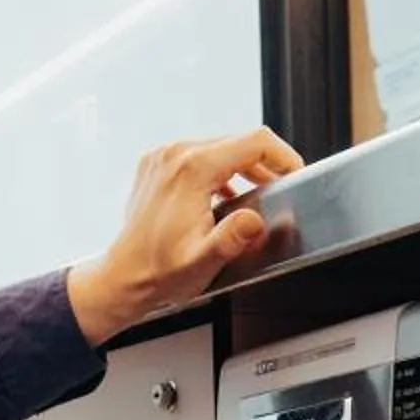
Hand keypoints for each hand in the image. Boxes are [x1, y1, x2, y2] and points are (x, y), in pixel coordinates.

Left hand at [66, 128, 303, 344]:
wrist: (124, 277)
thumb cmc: (160, 271)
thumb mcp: (204, 260)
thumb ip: (233, 239)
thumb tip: (255, 221)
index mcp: (192, 169)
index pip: (254, 141)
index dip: (283, 155)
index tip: (294, 172)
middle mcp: (175, 155)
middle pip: (237, 142)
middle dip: (265, 164)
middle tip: (280, 188)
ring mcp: (163, 158)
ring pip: (219, 148)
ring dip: (242, 168)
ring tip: (257, 193)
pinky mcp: (157, 166)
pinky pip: (198, 157)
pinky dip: (218, 172)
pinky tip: (225, 197)